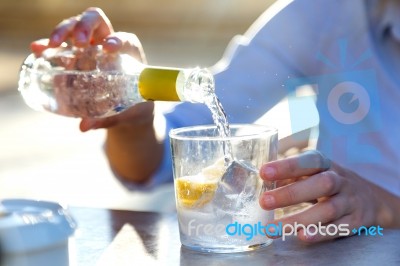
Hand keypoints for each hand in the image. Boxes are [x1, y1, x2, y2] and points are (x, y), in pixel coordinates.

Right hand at [29, 7, 150, 130]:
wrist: (128, 107)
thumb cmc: (132, 106)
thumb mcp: (124, 113)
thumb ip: (106, 118)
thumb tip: (84, 126)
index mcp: (129, 53)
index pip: (124, 39)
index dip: (117, 40)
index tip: (109, 48)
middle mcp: (109, 43)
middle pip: (96, 22)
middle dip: (85, 27)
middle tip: (80, 44)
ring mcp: (91, 46)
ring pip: (76, 27)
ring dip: (63, 31)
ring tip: (52, 45)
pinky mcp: (76, 54)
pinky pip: (61, 45)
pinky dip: (48, 45)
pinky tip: (37, 48)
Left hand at [259, 150, 396, 241]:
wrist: (371, 198)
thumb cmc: (329, 182)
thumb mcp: (312, 173)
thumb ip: (289, 177)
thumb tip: (261, 183)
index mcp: (325, 164)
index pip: (308, 161)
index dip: (287, 166)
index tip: (264, 172)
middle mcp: (340, 180)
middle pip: (321, 184)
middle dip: (290, 194)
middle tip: (264, 202)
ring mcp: (350, 201)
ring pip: (327, 210)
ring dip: (298, 219)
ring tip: (272, 229)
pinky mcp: (356, 221)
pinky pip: (339, 228)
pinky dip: (320, 233)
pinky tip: (301, 236)